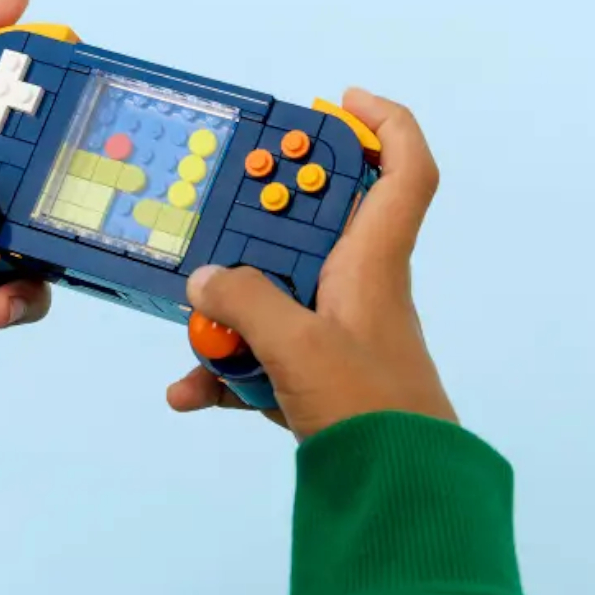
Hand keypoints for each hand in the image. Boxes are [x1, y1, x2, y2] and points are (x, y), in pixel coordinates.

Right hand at [165, 89, 456, 440]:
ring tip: (197, 342)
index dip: (383, 125)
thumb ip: (245, 302)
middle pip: (313, 230)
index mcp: (374, 263)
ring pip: (276, 301)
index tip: (340, 102)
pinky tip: (190, 394)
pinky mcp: (319, 382)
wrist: (399, 492)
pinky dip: (226, 376)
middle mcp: (359, 290)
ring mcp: (338, 337)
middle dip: (260, 228)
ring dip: (229, 319)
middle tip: (223, 221)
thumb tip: (206, 279)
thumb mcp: (297, 346)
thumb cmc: (372, 411)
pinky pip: (262, 361)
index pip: (404, 171)